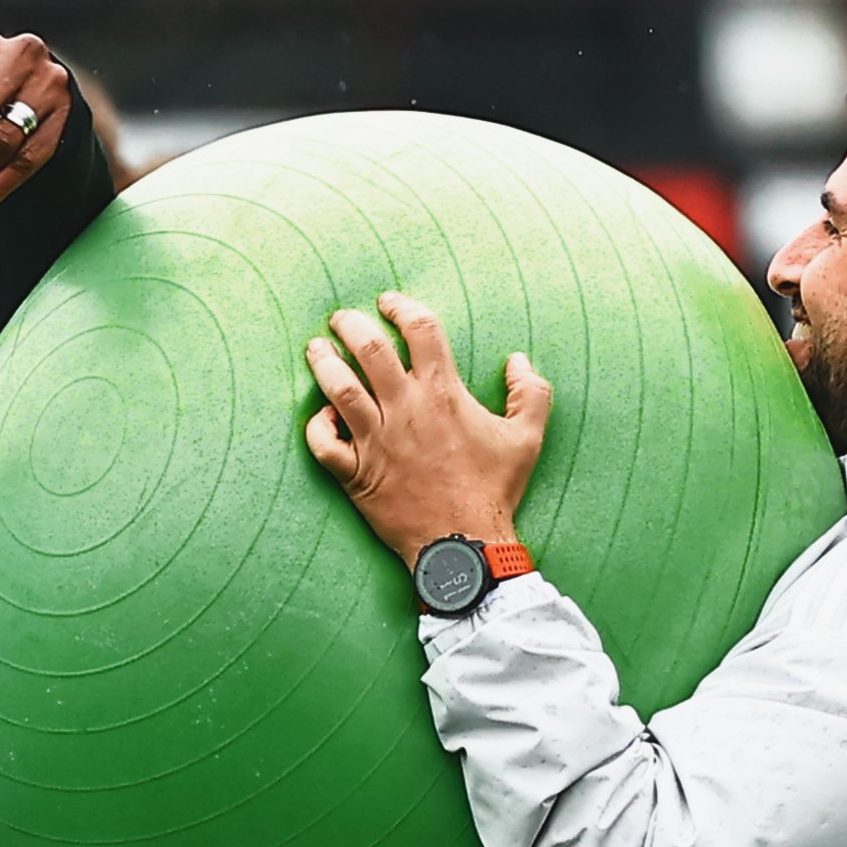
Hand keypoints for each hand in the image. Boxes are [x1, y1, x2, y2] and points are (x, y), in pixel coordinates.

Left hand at [303, 293, 550, 563]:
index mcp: (443, 392)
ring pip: (338, 389)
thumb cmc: (495, 490)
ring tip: (316, 349)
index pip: (419, 329)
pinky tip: (322, 415)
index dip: (401, 306)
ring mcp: (376, 442)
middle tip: (341, 319)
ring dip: (323, 363)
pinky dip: (317, 427)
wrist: (464, 544)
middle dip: (350, 325)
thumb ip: (530, 391)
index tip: (388, 301)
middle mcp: (405, 409)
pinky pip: (323, 445)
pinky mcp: (356, 475)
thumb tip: (518, 360)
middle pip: (369, 349)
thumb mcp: (528, 437)